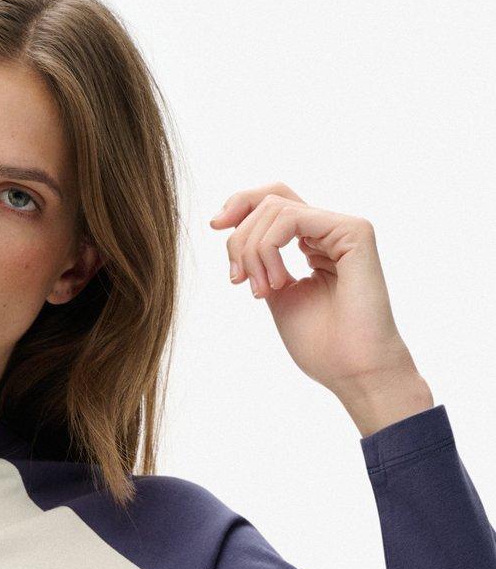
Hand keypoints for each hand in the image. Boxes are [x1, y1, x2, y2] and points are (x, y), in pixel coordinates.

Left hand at [210, 183, 432, 434]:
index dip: (240, 207)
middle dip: (239, 235)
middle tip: (237, 280)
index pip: (273, 203)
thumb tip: (234, 234)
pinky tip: (277, 283)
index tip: (214, 226)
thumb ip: (261, 262)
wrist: (354, 370)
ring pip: (276, 207)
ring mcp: (343, 228)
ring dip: (253, 251)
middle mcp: (329, 231)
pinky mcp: (354, 231)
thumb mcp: (276, 296)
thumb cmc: (321, 345)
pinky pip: (292, 218)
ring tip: (262, 291)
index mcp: (312, 244)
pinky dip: (270, 249)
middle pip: (271, 198)